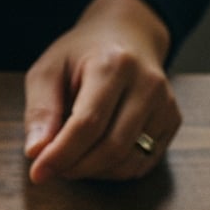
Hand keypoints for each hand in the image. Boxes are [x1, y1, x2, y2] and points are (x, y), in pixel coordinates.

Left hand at [23, 0, 178, 182]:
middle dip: (76, 167)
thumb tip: (36, 152)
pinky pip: (142, 164)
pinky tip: (95, 156)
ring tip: (71, 158)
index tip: (37, 173)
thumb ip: (40, 110)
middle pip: (112, 148)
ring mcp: (165, 104)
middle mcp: (147, 84)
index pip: (88, 124)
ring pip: (128, 162)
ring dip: (94, 172)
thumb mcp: (48, 71)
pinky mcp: (172, 121)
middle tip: (52, 168)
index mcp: (114, 64)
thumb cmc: (81, 56)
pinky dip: (113, 170)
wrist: (127, 36)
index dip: (61, 154)